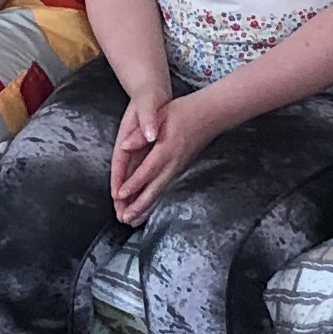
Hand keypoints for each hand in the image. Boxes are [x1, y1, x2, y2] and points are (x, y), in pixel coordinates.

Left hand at [113, 85, 230, 220]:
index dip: (134, 183)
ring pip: (160, 192)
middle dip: (139, 205)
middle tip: (125, 217)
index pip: (148, 170)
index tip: (120, 195)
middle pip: (154, 188)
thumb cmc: (185, 112)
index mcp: (167, 149)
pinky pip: (165, 189)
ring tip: (132, 221)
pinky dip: (154, 202)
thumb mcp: (161, 115)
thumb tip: (124, 146)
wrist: (211, 115)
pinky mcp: (179, 170)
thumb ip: (141, 132)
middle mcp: (173, 163)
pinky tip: (146, 211)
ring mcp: (178, 168)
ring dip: (146, 208)